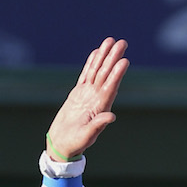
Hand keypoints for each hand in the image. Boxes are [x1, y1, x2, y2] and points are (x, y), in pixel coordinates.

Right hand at [46, 37, 128, 160]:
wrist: (62, 145)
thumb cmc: (74, 144)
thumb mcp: (86, 136)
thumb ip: (98, 126)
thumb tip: (112, 116)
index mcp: (100, 109)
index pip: (110, 87)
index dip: (117, 74)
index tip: (124, 60)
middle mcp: (96, 99)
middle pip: (106, 75)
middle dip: (113, 58)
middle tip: (122, 43)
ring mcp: (87, 95)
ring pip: (96, 72)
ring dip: (104, 57)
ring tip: (110, 41)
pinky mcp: (77, 94)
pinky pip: (86, 75)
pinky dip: (91, 63)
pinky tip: (97, 53)